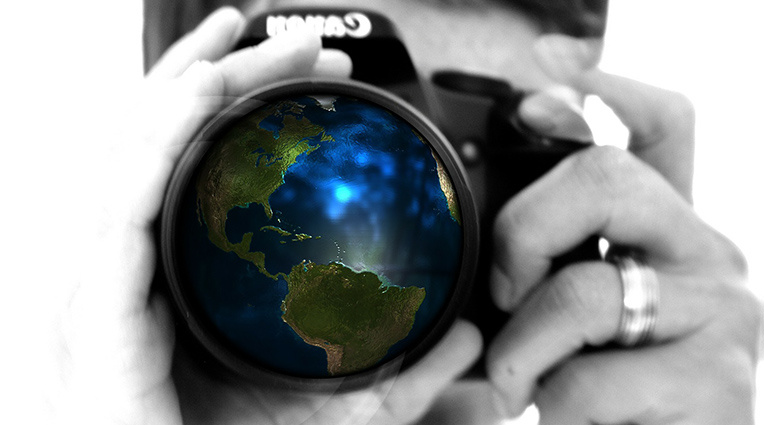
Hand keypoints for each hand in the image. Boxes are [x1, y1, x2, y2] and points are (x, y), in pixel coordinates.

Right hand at [55, 8, 479, 424]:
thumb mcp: (335, 405)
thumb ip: (404, 373)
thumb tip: (466, 337)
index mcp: (186, 274)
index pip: (209, 165)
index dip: (255, 105)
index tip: (318, 73)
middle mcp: (143, 268)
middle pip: (173, 146)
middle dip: (228, 77)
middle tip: (295, 42)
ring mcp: (115, 284)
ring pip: (138, 156)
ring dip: (190, 87)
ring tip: (240, 43)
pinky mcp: (99, 312)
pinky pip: (121, 211)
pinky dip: (152, 145)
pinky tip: (194, 98)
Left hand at [485, 36, 760, 422]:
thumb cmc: (613, 394)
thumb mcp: (575, 319)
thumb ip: (550, 274)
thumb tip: (490, 257)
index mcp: (665, 232)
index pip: (662, 128)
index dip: (613, 91)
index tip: (552, 76)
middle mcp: (703, 255)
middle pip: (607, 176)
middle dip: (524, 231)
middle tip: (506, 292)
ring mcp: (718, 314)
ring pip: (584, 291)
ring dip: (522, 350)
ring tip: (520, 385)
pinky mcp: (717, 382)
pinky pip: (588, 382)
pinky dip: (549, 409)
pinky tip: (570, 420)